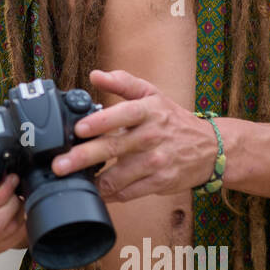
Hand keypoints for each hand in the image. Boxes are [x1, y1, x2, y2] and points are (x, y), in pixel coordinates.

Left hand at [50, 69, 217, 202]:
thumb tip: (95, 75)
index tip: (79, 129)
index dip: (100, 122)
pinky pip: (128, 192)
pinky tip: (94, 193)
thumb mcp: (153, 95)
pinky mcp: (159, 182)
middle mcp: (152, 136)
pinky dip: (109, 194)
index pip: (123, 113)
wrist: (210, 148)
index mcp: (149, 111)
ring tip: (70, 182)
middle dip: (83, 157)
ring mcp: (156, 162)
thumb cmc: (173, 119)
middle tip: (59, 165)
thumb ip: (123, 83)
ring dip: (93, 181)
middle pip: (114, 148)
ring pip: (119, 176)